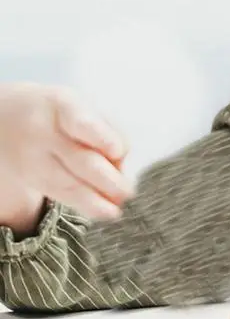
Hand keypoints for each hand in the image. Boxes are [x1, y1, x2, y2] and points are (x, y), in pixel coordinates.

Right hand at [0, 83, 132, 229]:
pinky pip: (64, 195)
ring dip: (100, 199)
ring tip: (120, 207)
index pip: (82, 122)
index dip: (102, 138)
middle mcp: (45, 132)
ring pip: (72, 184)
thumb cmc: (64, 115)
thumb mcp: (83, 109)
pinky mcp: (34, 179)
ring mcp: (35, 158)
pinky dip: (90, 206)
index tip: (117, 151)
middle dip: (110, 180)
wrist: (9, 118)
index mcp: (63, 106)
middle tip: (129, 191)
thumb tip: (123, 168)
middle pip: (82, 160)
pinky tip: (108, 212)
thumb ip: (109, 132)